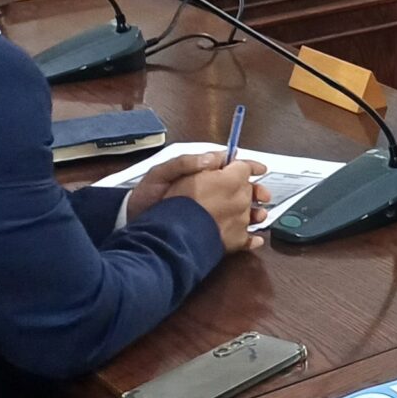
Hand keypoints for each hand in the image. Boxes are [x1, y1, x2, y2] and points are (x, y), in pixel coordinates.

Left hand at [137, 151, 270, 252]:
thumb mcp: (162, 173)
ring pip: (241, 211)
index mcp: (202, 174)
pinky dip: (247, 237)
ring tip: (260, 217)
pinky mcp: (208, 232)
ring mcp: (210, 213)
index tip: (262, 169)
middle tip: (264, 198)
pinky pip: (233, 234)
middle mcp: (210, 192)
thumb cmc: (147, 195)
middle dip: (257, 192)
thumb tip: (215, 158)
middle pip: (242, 190)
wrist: (132, 223)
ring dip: (255, 213)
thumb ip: (187, 162)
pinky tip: (254, 239)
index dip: (249, 167)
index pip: (231, 167)